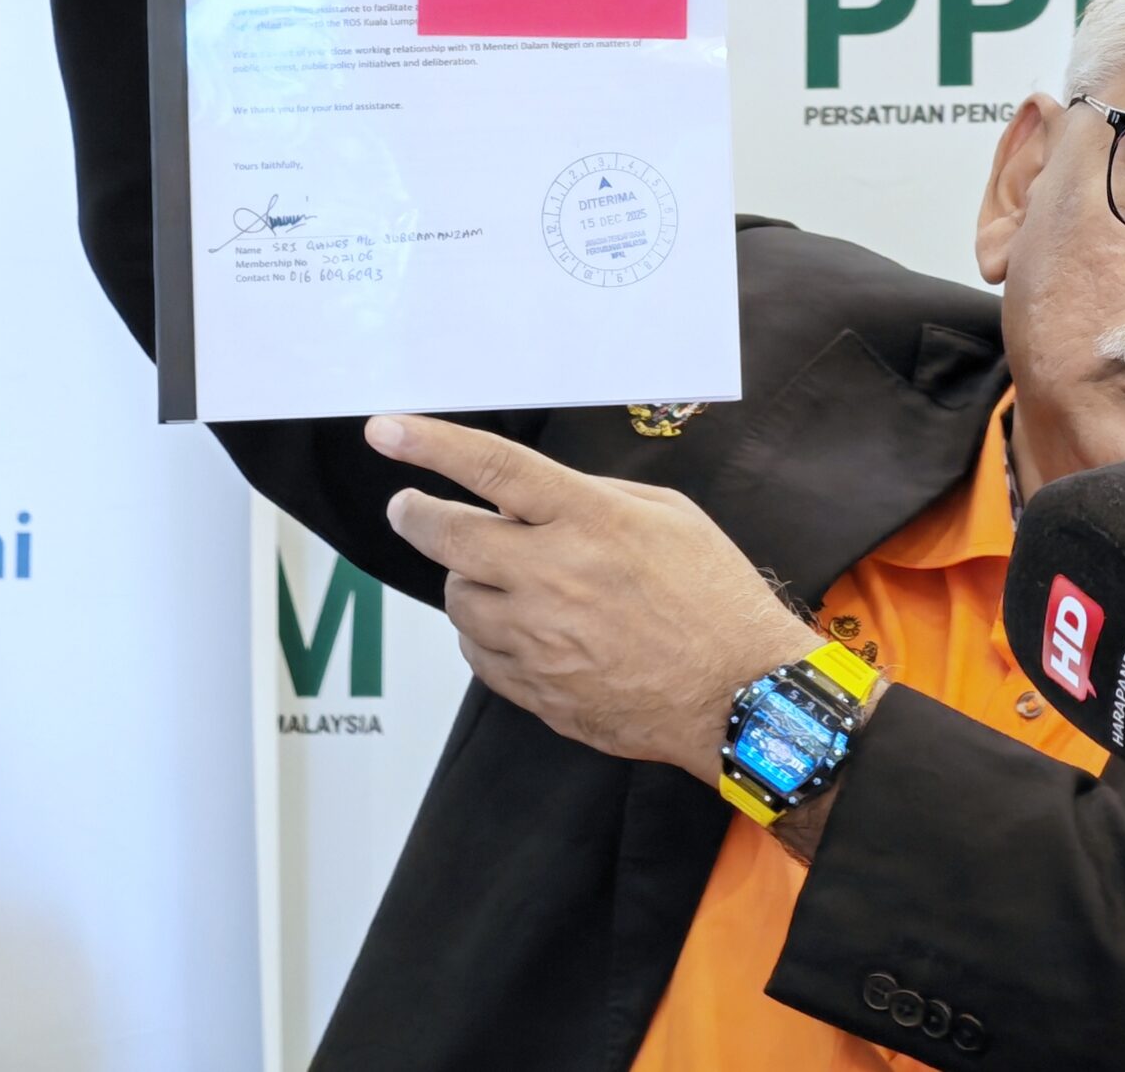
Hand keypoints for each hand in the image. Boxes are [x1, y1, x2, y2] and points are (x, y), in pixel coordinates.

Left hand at [367, 414, 823, 784]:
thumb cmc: (714, 600)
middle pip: (449, 537)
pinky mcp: (535, 688)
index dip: (431, 446)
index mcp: (590, 521)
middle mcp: (554, 576)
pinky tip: (520, 624)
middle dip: (415, 514)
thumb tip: (535, 498)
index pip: (493, 469)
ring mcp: (539, 639)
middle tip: (406, 506)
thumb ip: (594, 499)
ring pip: (459, 599)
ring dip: (465, 578)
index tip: (387, 431)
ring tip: (498, 574)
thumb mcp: (670, 517)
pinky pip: (478, 653)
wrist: (737, 693)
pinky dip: (485, 632)